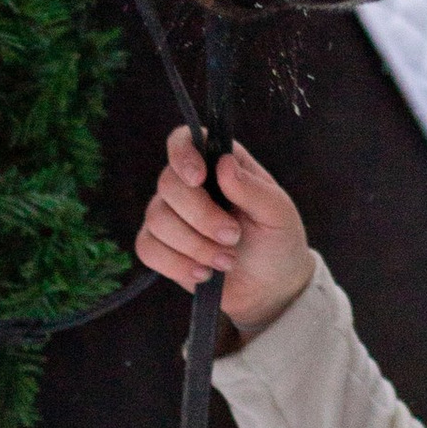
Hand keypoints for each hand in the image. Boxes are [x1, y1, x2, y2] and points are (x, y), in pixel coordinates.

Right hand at [134, 129, 313, 339]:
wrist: (270, 287)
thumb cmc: (277, 241)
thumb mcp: (278, 213)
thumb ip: (253, 189)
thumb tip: (224, 164)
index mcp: (219, 165)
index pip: (185, 140)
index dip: (183, 155)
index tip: (198, 178)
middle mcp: (189, 185)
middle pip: (169, 184)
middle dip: (201, 217)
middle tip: (233, 237)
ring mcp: (171, 216)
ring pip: (157, 219)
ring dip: (194, 246)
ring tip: (227, 261)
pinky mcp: (162, 247)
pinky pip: (148, 248)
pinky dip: (177, 264)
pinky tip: (204, 273)